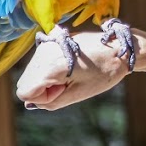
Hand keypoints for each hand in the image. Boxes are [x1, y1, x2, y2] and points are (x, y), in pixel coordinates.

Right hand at [17, 29, 131, 109]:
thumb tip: (30, 104)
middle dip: (44, 89)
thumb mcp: (79, 93)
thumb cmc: (105, 71)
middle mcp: (43, 52)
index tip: (65, 89)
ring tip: (73, 73)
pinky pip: (39, 64)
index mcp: (50, 65)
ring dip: (47, 79)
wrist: (121, 48)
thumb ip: (52, 102)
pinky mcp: (52, 41)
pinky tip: (71, 67)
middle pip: (25, 83)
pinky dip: (50, 70)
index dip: (44, 97)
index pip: (24, 93)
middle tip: (70, 82)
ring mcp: (46, 45)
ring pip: (31, 73)